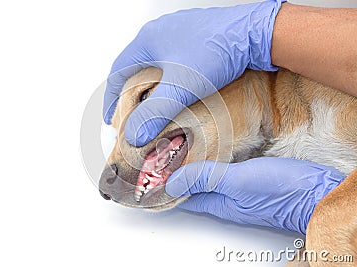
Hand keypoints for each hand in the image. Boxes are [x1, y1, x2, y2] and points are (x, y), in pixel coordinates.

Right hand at [104, 0, 284, 145]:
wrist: (256, 33)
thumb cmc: (218, 51)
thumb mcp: (181, 86)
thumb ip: (156, 112)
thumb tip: (134, 135)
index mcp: (148, 40)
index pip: (118, 72)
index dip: (112, 97)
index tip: (111, 117)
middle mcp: (161, 33)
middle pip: (135, 68)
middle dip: (131, 94)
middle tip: (132, 115)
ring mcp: (180, 33)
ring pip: (156, 65)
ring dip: (151, 86)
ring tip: (154, 106)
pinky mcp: (197, 39)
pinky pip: (174, 62)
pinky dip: (170, 80)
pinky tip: (179, 90)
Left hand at [165, 158, 344, 233]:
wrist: (318, 191)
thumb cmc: (283, 191)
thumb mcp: (240, 181)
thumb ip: (206, 178)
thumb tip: (172, 181)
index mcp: (216, 201)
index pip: (179, 195)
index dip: (162, 183)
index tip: (148, 168)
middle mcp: (222, 196)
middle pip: (189, 184)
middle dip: (173, 170)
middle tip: (159, 149)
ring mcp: (235, 187)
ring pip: (204, 175)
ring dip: (190, 163)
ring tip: (177, 144)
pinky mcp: (247, 177)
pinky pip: (221, 169)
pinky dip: (210, 158)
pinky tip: (208, 145)